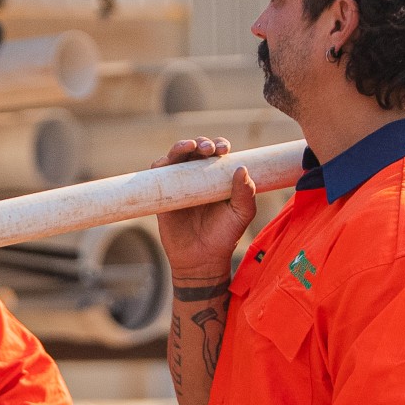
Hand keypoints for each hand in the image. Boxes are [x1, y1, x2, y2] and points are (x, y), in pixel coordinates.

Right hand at [151, 137, 257, 282]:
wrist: (202, 261)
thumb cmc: (224, 237)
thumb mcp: (241, 215)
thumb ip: (245, 193)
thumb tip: (241, 168)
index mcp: (216, 178)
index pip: (216, 154)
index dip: (219, 145)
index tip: (223, 149)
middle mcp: (197, 178)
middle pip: (195, 150)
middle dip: (202, 143)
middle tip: (208, 148)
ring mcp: (179, 185)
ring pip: (176, 157)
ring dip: (181, 146)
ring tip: (190, 146)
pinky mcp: (164, 195)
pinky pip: (158, 173)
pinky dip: (161, 163)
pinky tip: (167, 161)